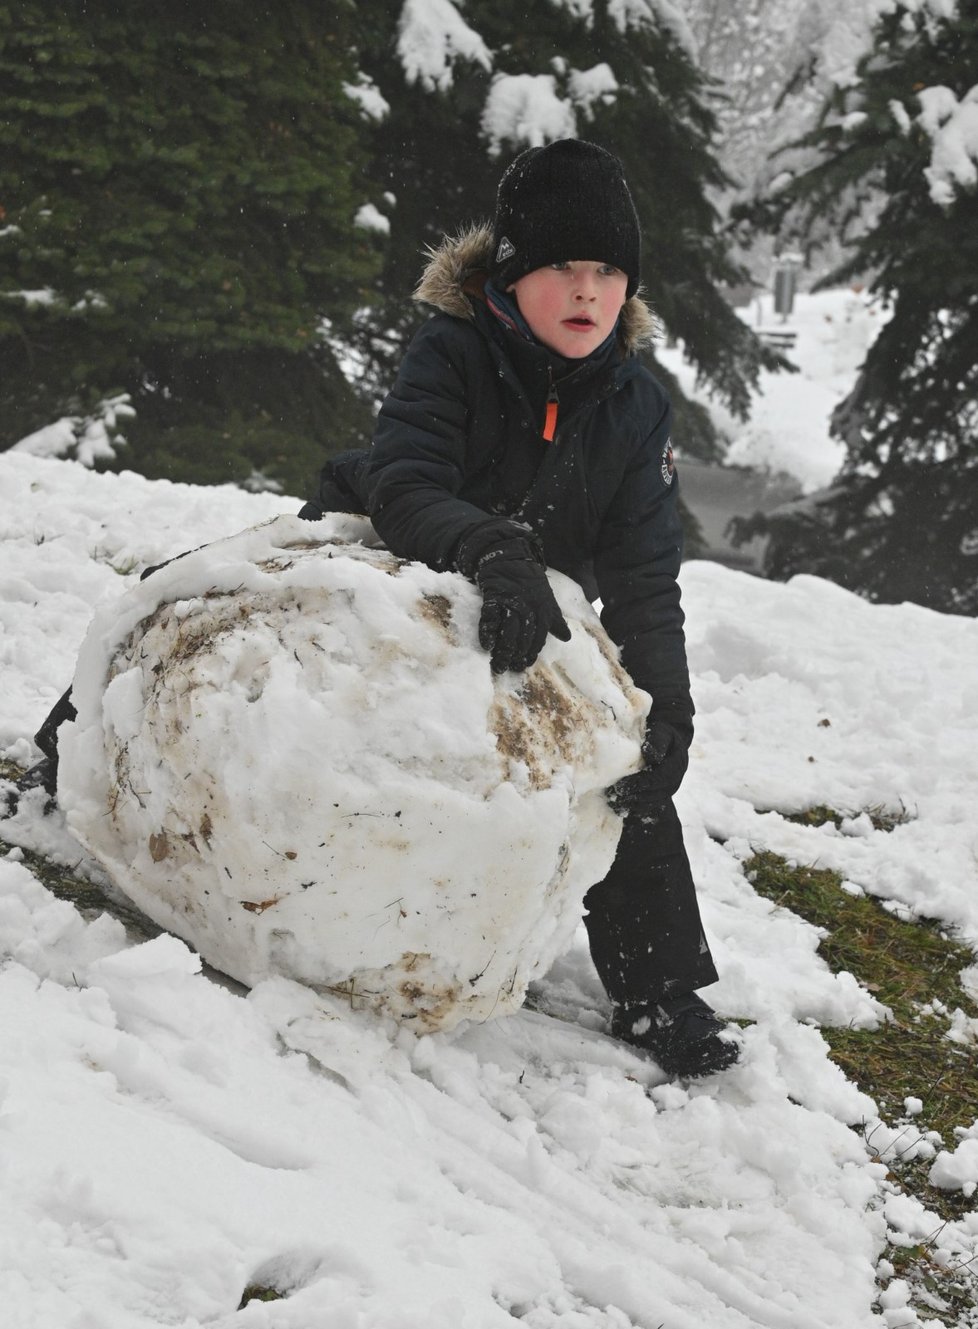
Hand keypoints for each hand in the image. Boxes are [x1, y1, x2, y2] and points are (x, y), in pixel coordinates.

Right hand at [457, 525, 570, 672]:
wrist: (510, 558)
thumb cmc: (530, 582)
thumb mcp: (547, 599)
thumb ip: (555, 619)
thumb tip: (567, 637)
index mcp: (543, 610)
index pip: (539, 637)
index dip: (531, 653)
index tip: (523, 666)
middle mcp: (528, 608)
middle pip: (523, 637)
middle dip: (516, 655)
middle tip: (508, 669)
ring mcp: (511, 602)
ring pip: (509, 631)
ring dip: (504, 649)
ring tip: (499, 664)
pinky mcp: (494, 596)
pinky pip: (491, 617)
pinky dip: (488, 632)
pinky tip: (487, 645)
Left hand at [606, 719, 689, 814]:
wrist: (667, 742)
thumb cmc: (662, 734)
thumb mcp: (661, 732)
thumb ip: (657, 742)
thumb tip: (650, 754)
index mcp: (677, 765)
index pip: (659, 779)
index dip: (640, 784)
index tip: (621, 785)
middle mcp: (675, 781)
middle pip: (655, 794)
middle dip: (633, 796)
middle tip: (613, 794)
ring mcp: (668, 790)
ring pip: (651, 803)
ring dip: (632, 804)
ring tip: (613, 801)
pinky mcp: (660, 795)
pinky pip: (648, 806)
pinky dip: (634, 808)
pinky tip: (618, 806)